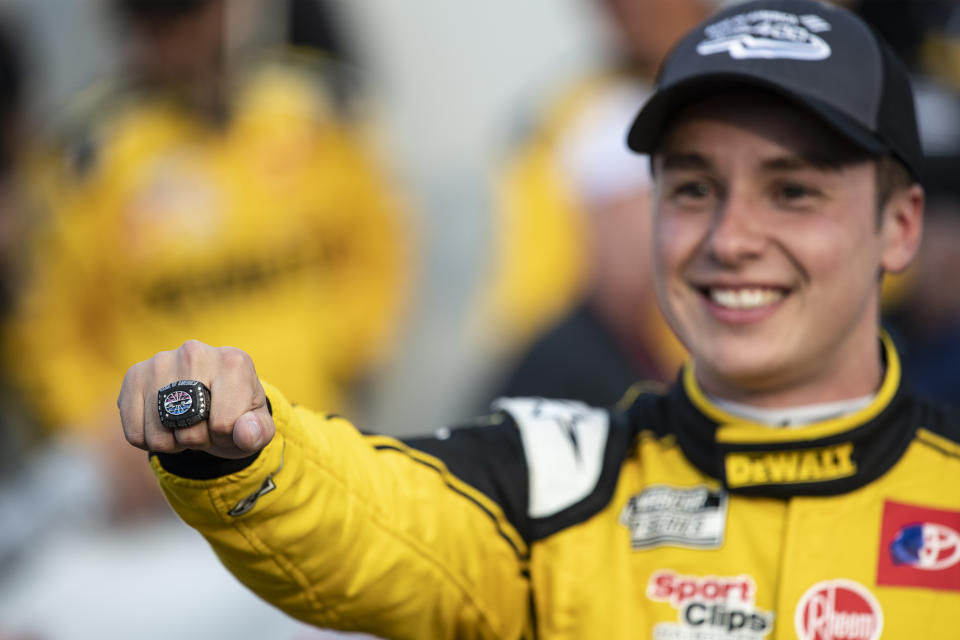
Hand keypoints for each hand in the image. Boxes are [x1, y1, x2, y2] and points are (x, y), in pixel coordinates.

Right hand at [118, 340, 274, 458]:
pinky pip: (134, 433)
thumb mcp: (258, 427)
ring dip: (173, 442)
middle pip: (190, 430)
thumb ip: (258, 432)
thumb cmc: (239, 414)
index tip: (229, 422)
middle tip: (206, 423)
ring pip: (159, 435)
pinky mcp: (134, 374)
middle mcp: (195, 352)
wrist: (211, 398)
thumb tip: (245, 433)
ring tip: (186, 422)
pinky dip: (149, 439)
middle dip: (200, 439)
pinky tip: (165, 422)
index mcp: (234, 362)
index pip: (224, 424)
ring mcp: (161, 361)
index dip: (226, 436)